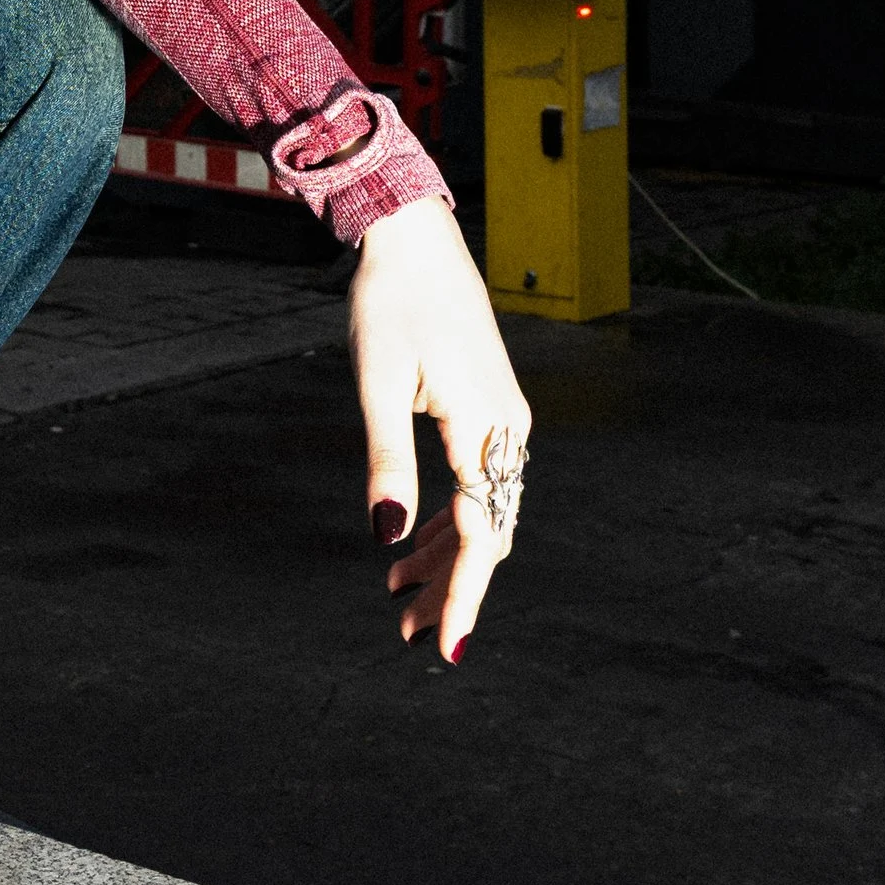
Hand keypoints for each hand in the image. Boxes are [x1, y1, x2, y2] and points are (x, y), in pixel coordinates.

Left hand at [347, 198, 531, 665]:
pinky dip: (447, 518)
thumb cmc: (390, 303)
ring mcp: (504, 418)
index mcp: (483, 426)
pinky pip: (478, 481)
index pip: (478, 534)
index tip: (445, 645)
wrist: (414, 240)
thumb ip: (386, 462)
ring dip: (444, 555)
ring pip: (483, 509)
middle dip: (450, 585)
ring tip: (399, 593)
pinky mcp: (490, 408)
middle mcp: (508, 428)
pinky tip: (410, 540)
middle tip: (408, 630)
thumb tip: (385, 535)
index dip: (462, 594)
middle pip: (486, 530)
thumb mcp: (376, 384)